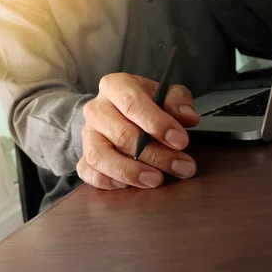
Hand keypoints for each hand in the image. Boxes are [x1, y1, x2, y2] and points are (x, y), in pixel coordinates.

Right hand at [76, 73, 199, 189]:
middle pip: (121, 134)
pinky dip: (108, 182)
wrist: (117, 113)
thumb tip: (188, 117)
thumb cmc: (145, 104)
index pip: (132, 103)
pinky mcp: (84, 156)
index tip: (181, 141)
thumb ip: (177, 101)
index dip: (157, 123)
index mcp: (114, 86)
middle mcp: (96, 109)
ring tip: (156, 180)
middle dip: (156, 154)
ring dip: (130, 172)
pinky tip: (130, 185)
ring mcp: (87, 134)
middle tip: (182, 167)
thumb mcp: (164, 94)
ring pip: (99, 156)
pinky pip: (88, 172)